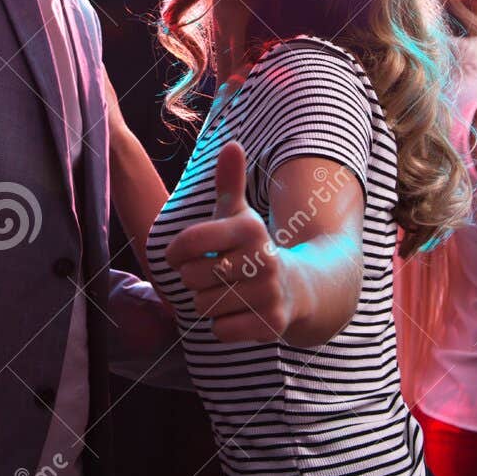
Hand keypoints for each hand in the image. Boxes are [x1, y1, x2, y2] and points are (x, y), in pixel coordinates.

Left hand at [164, 141, 297, 342]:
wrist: (301, 288)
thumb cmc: (254, 249)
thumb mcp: (240, 216)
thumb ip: (230, 183)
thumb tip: (232, 144)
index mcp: (250, 228)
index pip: (188, 243)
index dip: (175, 253)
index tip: (180, 256)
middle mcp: (264, 258)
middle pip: (192, 278)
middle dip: (195, 280)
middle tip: (214, 276)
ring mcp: (270, 293)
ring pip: (204, 306)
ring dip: (209, 303)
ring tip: (229, 293)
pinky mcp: (272, 324)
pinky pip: (220, 330)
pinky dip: (223, 326)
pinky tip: (240, 313)